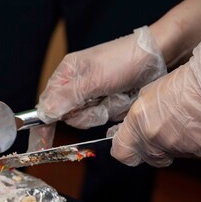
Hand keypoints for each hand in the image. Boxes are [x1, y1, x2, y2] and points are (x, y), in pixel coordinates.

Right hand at [37, 26, 165, 128]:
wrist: (158, 56)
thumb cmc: (125, 59)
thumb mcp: (94, 79)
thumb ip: (68, 97)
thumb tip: (44, 113)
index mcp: (67, 74)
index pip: (46, 104)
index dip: (44, 125)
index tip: (41, 145)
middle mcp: (77, 86)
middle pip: (69, 117)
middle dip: (87, 113)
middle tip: (101, 99)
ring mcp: (94, 96)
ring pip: (89, 120)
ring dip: (104, 111)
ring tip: (117, 95)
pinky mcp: (109, 103)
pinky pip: (105, 119)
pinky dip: (115, 112)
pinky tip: (124, 99)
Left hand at [110, 34, 200, 166]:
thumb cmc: (185, 82)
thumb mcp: (149, 95)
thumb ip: (139, 118)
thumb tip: (135, 129)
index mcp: (140, 123)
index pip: (122, 153)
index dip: (126, 149)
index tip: (130, 145)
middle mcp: (156, 139)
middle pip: (149, 157)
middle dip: (153, 148)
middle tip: (165, 129)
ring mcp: (179, 147)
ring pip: (172, 154)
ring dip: (176, 143)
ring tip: (187, 120)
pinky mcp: (200, 150)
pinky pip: (193, 152)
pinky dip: (195, 142)